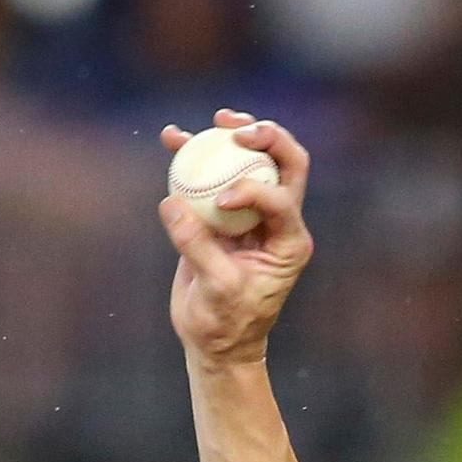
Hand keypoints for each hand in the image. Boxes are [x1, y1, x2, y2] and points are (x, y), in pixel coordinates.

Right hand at [161, 113, 312, 370]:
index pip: (281, 198)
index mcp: (289, 241)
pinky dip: (196, 156)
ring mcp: (250, 214)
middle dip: (267, 138)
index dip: (252, 190)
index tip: (219, 203)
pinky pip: (212, 176)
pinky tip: (172, 138)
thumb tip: (172, 202)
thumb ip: (197, 247)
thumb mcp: (216, 290)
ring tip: (216, 120)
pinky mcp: (221, 214)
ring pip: (250, 162)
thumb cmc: (225, 324)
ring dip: (233, 136)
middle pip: (284, 164)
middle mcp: (276, 221)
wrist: (213, 341)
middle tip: (237, 129)